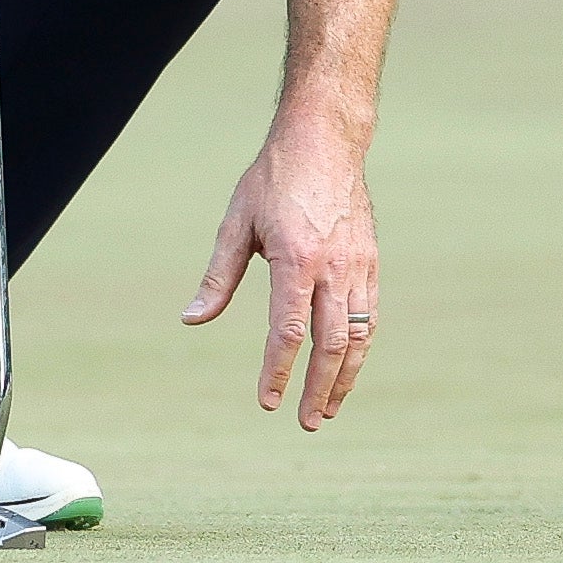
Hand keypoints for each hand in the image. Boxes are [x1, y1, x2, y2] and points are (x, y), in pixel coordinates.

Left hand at [180, 130, 379, 429]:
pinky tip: (347, 368)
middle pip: (331, 343)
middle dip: (318, 389)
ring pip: (358, 336)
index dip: (278, 370)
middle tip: (306, 422)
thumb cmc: (273, 179)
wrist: (324, 140)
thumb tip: (192, 320)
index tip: (267, 401)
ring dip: (345, 378)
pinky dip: (361, 348)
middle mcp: (333, 268)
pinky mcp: (371, 262)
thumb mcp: (236, 222)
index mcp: (296, 258)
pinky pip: (370, 316)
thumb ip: (218, 276)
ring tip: (330, 409)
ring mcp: (358, 266)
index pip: (288, 330)